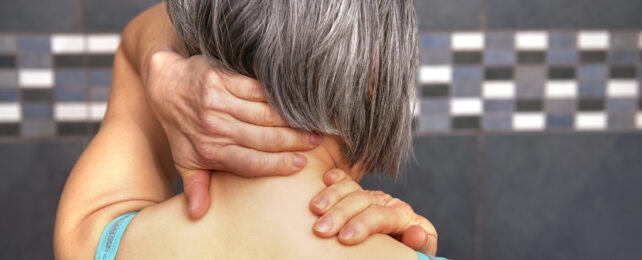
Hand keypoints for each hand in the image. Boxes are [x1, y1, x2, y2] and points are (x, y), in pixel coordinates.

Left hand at [145, 50, 321, 218]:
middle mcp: (214, 127)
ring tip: (311, 124)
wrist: (165, 85)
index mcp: (209, 151)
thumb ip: (196, 186)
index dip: (278, 164)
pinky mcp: (221, 78)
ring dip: (291, 121)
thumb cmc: (181, 127)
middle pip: (263, 138)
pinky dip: (276, 97)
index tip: (300, 164)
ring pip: (263, 114)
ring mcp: (217, 101)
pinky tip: (294, 102)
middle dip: (293, 142)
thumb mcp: (185, 159)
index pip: (250, 162)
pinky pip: (256, 89)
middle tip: (315, 143)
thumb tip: (198, 215)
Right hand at [309, 169, 437, 255]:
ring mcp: (370, 197)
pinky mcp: (356, 195)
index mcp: (403, 216)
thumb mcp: (413, 253)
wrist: (397, 250)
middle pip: (363, 200)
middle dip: (340, 213)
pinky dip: (335, 179)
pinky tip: (325, 178)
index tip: (345, 238)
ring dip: (331, 197)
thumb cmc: (403, 253)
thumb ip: (420, 244)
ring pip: (351, 189)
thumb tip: (417, 234)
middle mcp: (386, 202)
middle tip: (321, 229)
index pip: (382, 215)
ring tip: (314, 209)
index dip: (363, 224)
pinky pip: (345, 181)